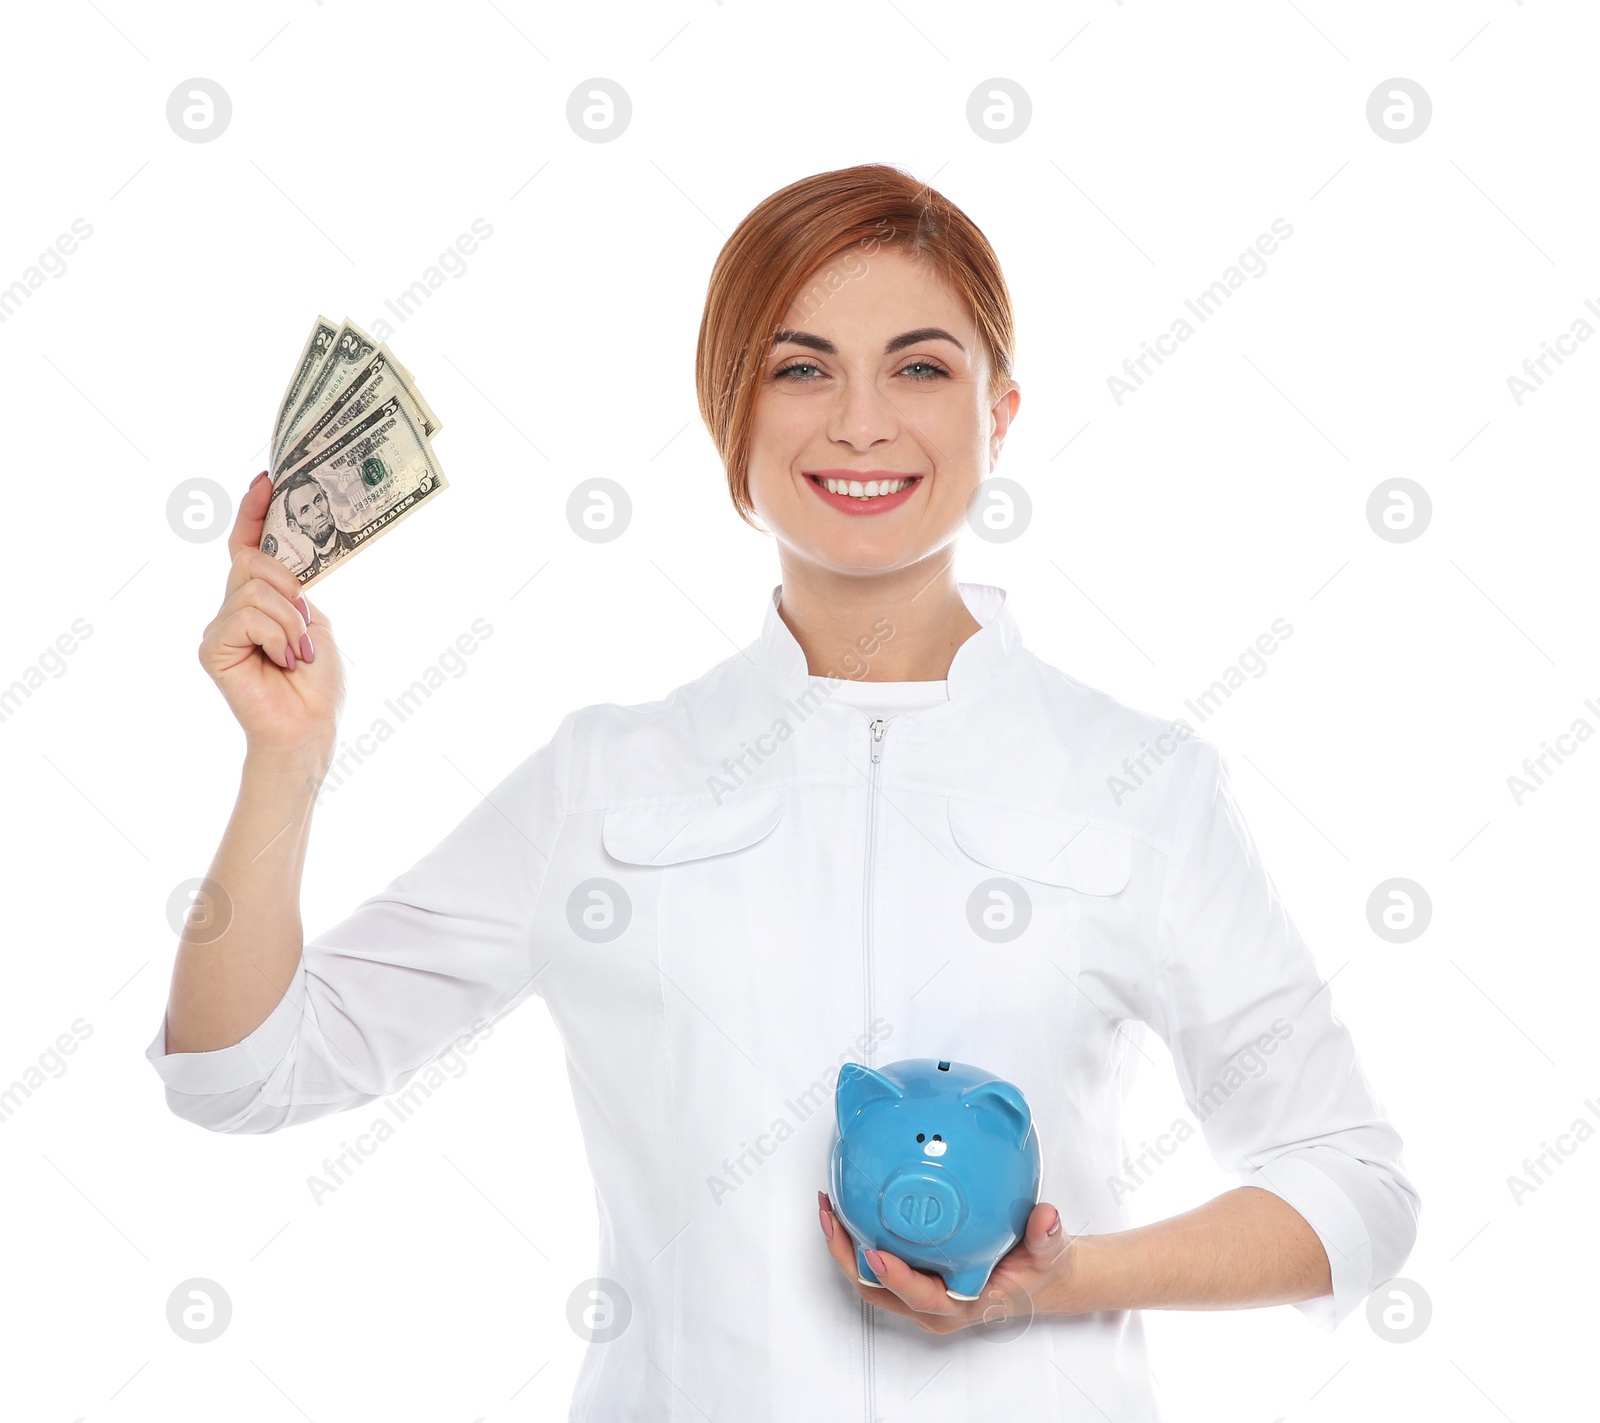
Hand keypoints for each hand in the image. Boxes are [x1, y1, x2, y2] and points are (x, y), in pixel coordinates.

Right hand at [197, 471, 345, 762]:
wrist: (309, 726)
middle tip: (305, 621)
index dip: (255, 513)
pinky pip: (247, 617)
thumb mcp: (313, 621)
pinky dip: (276, 637)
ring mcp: (219, 627)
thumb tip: (276, 560)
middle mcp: (233, 608)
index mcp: (261, 600)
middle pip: (253, 562)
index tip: (268, 479)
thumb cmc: (316, 682)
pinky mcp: (212, 647)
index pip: (249, 547)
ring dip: (290, 622)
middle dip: (288, 586)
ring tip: (295, 653)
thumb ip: (291, 589)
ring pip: (254, 591)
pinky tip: (280, 662)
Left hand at [818, 1191, 1078, 1333]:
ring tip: (829, 1207)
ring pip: (869, 1278)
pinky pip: (876, 1262)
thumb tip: (1045, 1216)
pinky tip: (850, 1202)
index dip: (896, 1278)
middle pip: (878, 1289)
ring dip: (845, 1245)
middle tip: (833, 1217)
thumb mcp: (1049, 1253)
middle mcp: (933, 1304)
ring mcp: (918, 1293)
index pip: (921, 1297)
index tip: (878, 1253)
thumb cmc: (1037, 1271)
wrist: (1038, 1277)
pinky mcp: (912, 1278)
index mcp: (962, 1303)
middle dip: (849, 1256)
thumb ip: (1046, 1236)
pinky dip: (858, 1237)